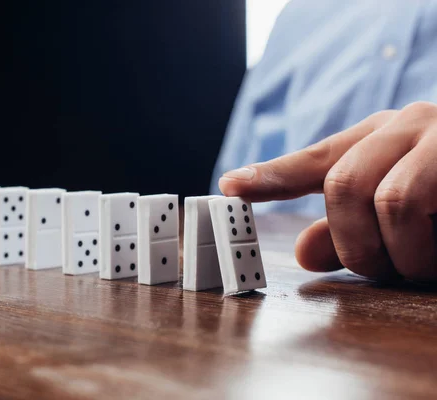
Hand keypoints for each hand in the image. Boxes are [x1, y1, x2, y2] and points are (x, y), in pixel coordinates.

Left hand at [218, 102, 436, 281]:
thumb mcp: (397, 219)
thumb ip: (348, 233)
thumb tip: (302, 253)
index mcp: (375, 139)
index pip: (313, 160)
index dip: (269, 176)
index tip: (229, 185)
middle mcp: (401, 126)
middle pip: (342, 185)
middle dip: (354, 245)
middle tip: (378, 269)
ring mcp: (436, 135)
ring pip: (386, 201)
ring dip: (397, 254)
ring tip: (418, 265)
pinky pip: (418, 207)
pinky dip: (422, 251)